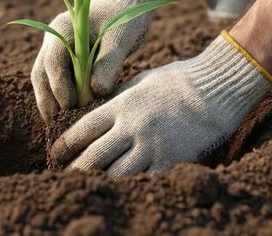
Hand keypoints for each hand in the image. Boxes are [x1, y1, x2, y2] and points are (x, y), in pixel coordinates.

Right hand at [31, 0, 165, 119]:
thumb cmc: (127, 16)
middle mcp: (54, 36)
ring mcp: (57, 46)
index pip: (53, 62)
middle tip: (58, 125)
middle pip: (41, 73)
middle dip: (48, 100)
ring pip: (44, 78)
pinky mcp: (65, 56)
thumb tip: (96, 92)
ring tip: (60, 125)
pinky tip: (69, 114)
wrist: (129, 2)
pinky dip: (59, 96)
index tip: (72, 107)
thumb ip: (109, 63)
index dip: (60, 87)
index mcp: (64, 27)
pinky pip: (56, 78)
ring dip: (50, 101)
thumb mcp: (122, 38)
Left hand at [51, 32, 271, 176]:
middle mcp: (133, 128)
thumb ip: (115, 102)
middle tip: (65, 177)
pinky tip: (121, 189)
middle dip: (77, 169)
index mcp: (121, 105)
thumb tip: (94, 118)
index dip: (65, 145)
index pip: (82, 130)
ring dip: (100, 182)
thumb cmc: (176, 82)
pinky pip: (144, 180)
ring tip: (88, 186)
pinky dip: (130, 185)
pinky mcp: (171, 162)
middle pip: (94, 157)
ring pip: (116, 174)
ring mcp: (152, 147)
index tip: (55, 154)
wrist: (216, 90)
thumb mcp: (138, 83)